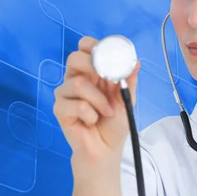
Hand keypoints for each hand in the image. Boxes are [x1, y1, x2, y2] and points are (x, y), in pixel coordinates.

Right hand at [53, 36, 140, 176]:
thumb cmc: (114, 123)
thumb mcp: (127, 99)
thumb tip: (136, 62)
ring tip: (106, 112)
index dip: (93, 46)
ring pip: (77, 83)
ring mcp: (66, 94)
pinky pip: (75, 105)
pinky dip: (89, 114)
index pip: (85, 47)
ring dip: (98, 100)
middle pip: (74, 58)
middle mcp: (76, 78)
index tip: (108, 55)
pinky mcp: (60, 110)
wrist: (106, 149)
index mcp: (91, 72)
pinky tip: (91, 121)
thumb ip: (129, 80)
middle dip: (92, 65)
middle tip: (107, 79)